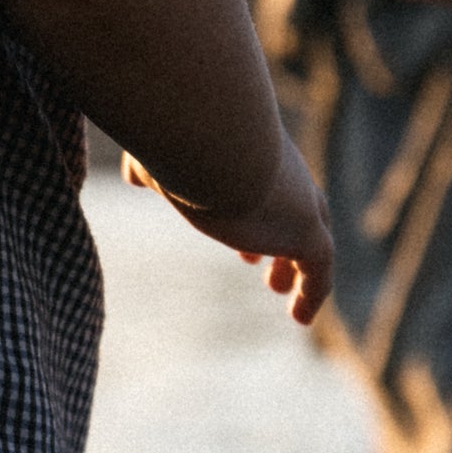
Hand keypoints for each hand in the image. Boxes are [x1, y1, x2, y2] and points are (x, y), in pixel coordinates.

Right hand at [125, 135, 334, 326]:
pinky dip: (312, 293)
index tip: (228, 227)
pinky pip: (318, 270)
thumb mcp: (159, 152)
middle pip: (288, 206)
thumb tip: (133, 176)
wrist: (212, 135)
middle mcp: (282, 172)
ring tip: (277, 289)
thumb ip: (151, 166)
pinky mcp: (307, 234)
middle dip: (271, 231)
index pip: (255, 183)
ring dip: (294, 264)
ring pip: (308, 238)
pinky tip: (301, 318)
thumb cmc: (178, 139)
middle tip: (252, 259)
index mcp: (251, 151)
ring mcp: (299, 203)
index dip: (242, 207)